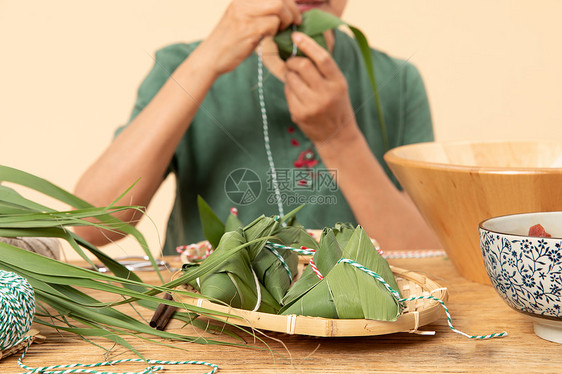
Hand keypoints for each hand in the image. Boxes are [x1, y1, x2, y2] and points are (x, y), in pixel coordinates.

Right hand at [198, 0, 300, 76]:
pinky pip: (272, 24)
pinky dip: (275, 32)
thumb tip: (283, 10)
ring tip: (280, 31)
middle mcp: (243, 2)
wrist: (210, 58)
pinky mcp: (248, 29)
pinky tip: (268, 38)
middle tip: (294, 22)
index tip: (293, 12)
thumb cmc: (228, 43)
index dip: (288, 1)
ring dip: (285, 20)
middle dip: (292, 9)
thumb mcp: (241, 20)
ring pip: (278, 7)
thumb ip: (258, 12)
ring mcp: (245, 14)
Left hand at [284, 31, 358, 145]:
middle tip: (292, 62)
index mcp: (338, 83)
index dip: (307, 44)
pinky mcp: (299, 114)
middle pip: (303, 66)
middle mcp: (326, 94)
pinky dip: (289, 89)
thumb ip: (324, 69)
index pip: (322, 58)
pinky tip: (297, 93)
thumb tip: (301, 49)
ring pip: (291, 78)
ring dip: (289, 74)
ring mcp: (311, 105)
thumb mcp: (339, 85)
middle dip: (293, 60)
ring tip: (295, 78)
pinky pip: (288, 93)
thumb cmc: (337, 105)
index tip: (296, 36)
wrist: (337, 135)